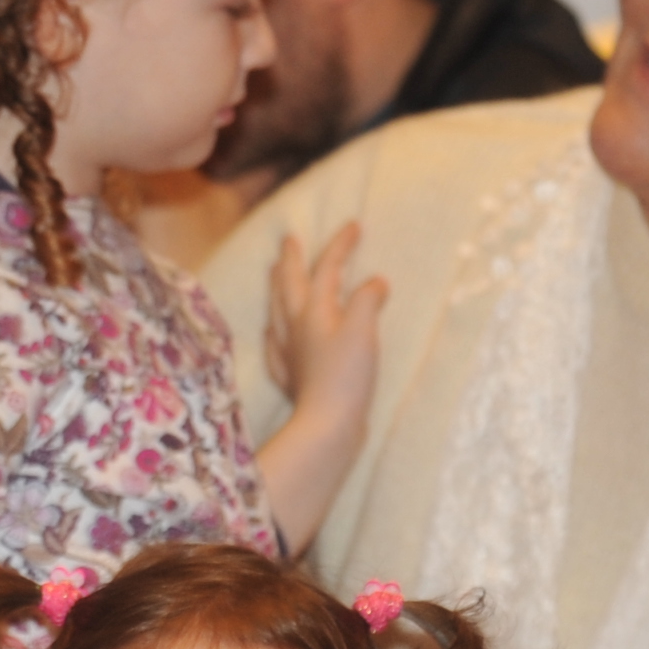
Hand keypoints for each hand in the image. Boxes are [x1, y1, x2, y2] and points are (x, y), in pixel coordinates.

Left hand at [262, 222, 387, 430]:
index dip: (340, 245)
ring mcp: (289, 352)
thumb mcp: (363, 330)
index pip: (327, 268)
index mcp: (314, 310)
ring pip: (278, 310)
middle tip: (289, 239)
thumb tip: (375, 282)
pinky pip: (277, 345)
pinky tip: (273, 332)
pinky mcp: (291, 377)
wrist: (328, 424)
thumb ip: (367, 300)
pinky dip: (276, 331)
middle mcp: (296, 326)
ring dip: (278, 287)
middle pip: (290, 284)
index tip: (354, 224)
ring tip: (275, 272)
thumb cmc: (347, 376)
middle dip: (292, 259)